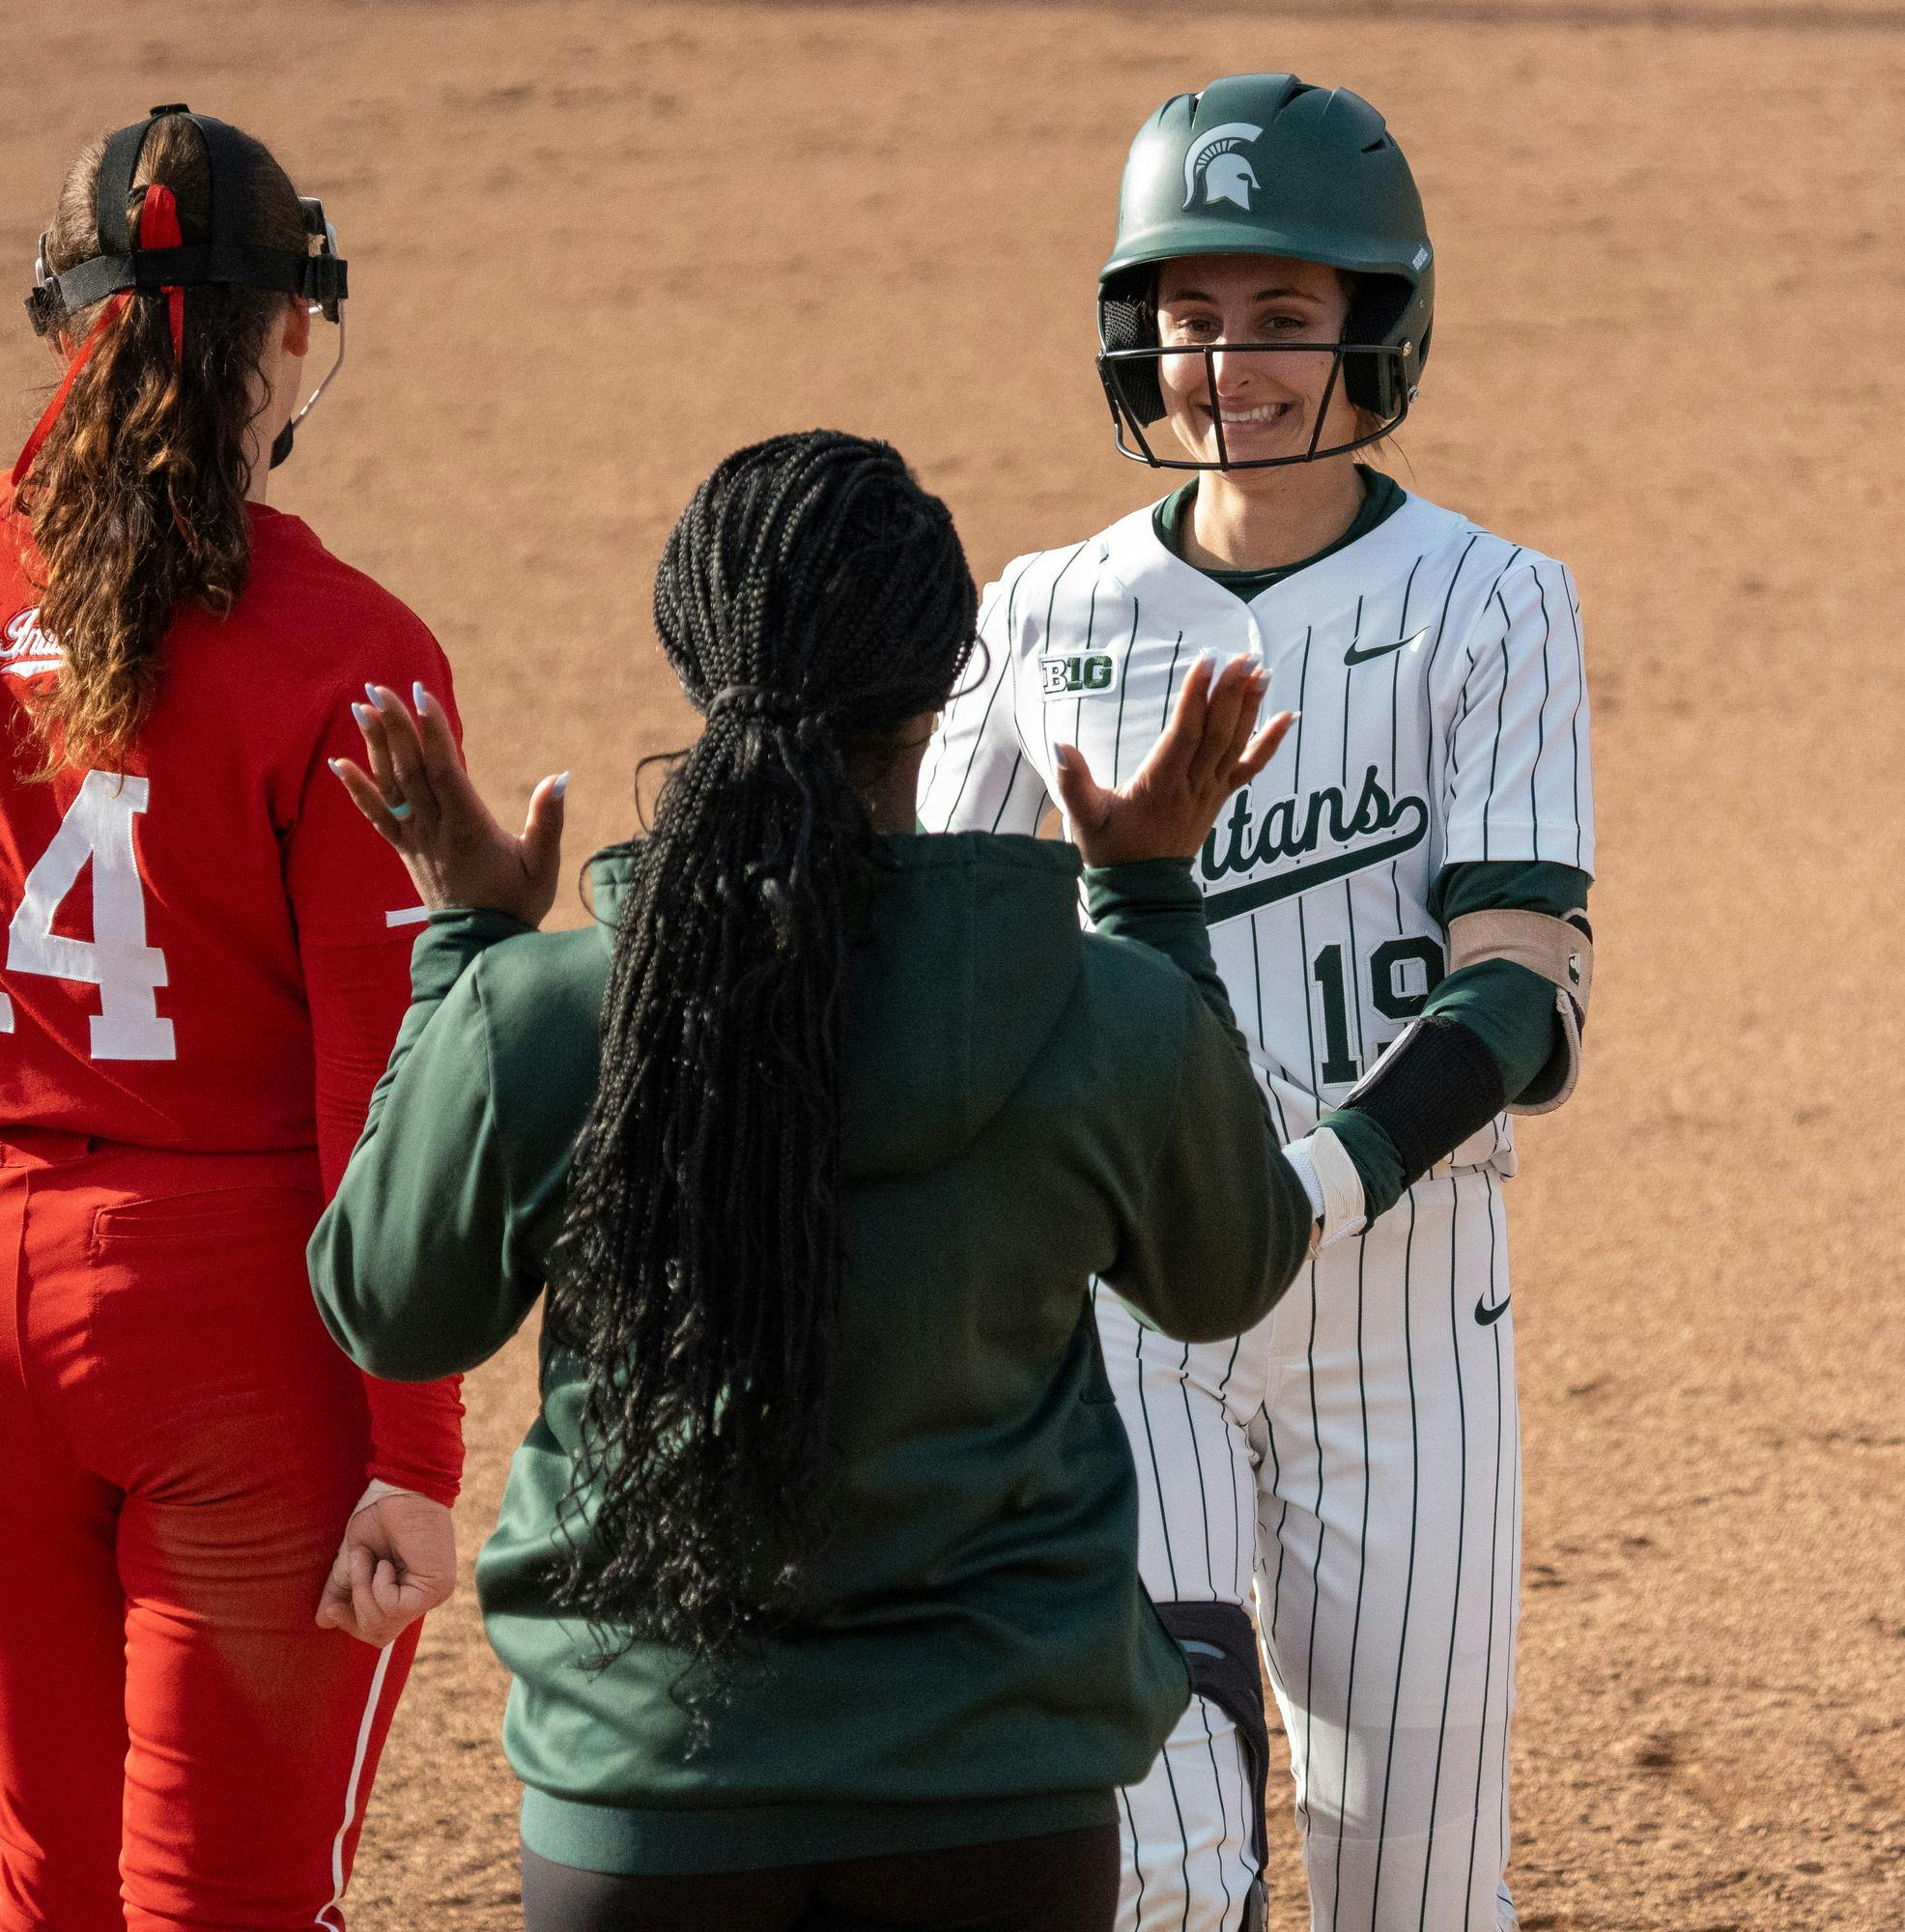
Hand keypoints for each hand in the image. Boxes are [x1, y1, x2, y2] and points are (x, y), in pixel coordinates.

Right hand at [315, 1480, 456, 1647]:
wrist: (401, 1489)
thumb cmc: (380, 1517)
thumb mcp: (354, 1560)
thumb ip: (343, 1589)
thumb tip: (323, 1621)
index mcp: (408, 1592)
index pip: (380, 1632)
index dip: (352, 1625)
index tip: (332, 1609)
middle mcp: (424, 1597)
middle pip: (380, 1634)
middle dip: (355, 1606)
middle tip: (356, 1569)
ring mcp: (434, 1594)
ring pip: (383, 1622)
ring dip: (363, 1588)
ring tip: (369, 1557)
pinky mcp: (436, 1588)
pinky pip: (392, 1606)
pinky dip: (377, 1584)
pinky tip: (385, 1561)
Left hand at [331, 683, 567, 926]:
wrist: (482, 948)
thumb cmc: (518, 904)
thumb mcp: (544, 864)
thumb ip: (550, 820)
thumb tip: (560, 777)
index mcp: (468, 827)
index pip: (444, 769)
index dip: (432, 730)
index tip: (421, 693)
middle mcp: (435, 829)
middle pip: (410, 770)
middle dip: (394, 726)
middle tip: (378, 687)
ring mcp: (416, 840)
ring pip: (390, 786)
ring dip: (374, 746)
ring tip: (360, 708)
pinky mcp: (406, 850)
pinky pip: (377, 816)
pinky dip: (357, 789)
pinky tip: (339, 764)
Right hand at [1052, 652, 1294, 866]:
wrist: (1142, 892)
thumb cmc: (1111, 851)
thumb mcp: (1084, 819)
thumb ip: (1072, 781)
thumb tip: (1060, 745)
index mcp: (1160, 786)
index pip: (1184, 734)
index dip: (1196, 697)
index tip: (1205, 662)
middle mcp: (1191, 787)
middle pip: (1217, 733)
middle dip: (1231, 693)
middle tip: (1243, 657)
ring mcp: (1209, 793)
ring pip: (1236, 745)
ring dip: (1251, 708)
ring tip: (1262, 672)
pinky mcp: (1218, 799)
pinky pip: (1250, 768)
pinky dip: (1271, 743)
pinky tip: (1289, 717)